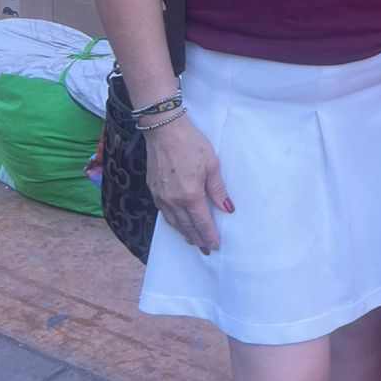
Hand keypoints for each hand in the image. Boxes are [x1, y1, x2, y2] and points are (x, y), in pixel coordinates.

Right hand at [145, 114, 232, 254]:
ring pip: (174, 222)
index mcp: (190, 195)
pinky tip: (177, 223)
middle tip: (205, 249)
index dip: (209, 236)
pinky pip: (164, 213)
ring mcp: (160, 197)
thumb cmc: (191, 144)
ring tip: (193, 241)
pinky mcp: (153, 190)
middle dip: (197, 239)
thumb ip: (218, 189)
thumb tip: (227, 209)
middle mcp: (173, 201)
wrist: (163, 130)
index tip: (215, 246)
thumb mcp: (212, 164)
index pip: (202, 223)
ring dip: (184, 233)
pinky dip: (172, 222)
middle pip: (187, 226)